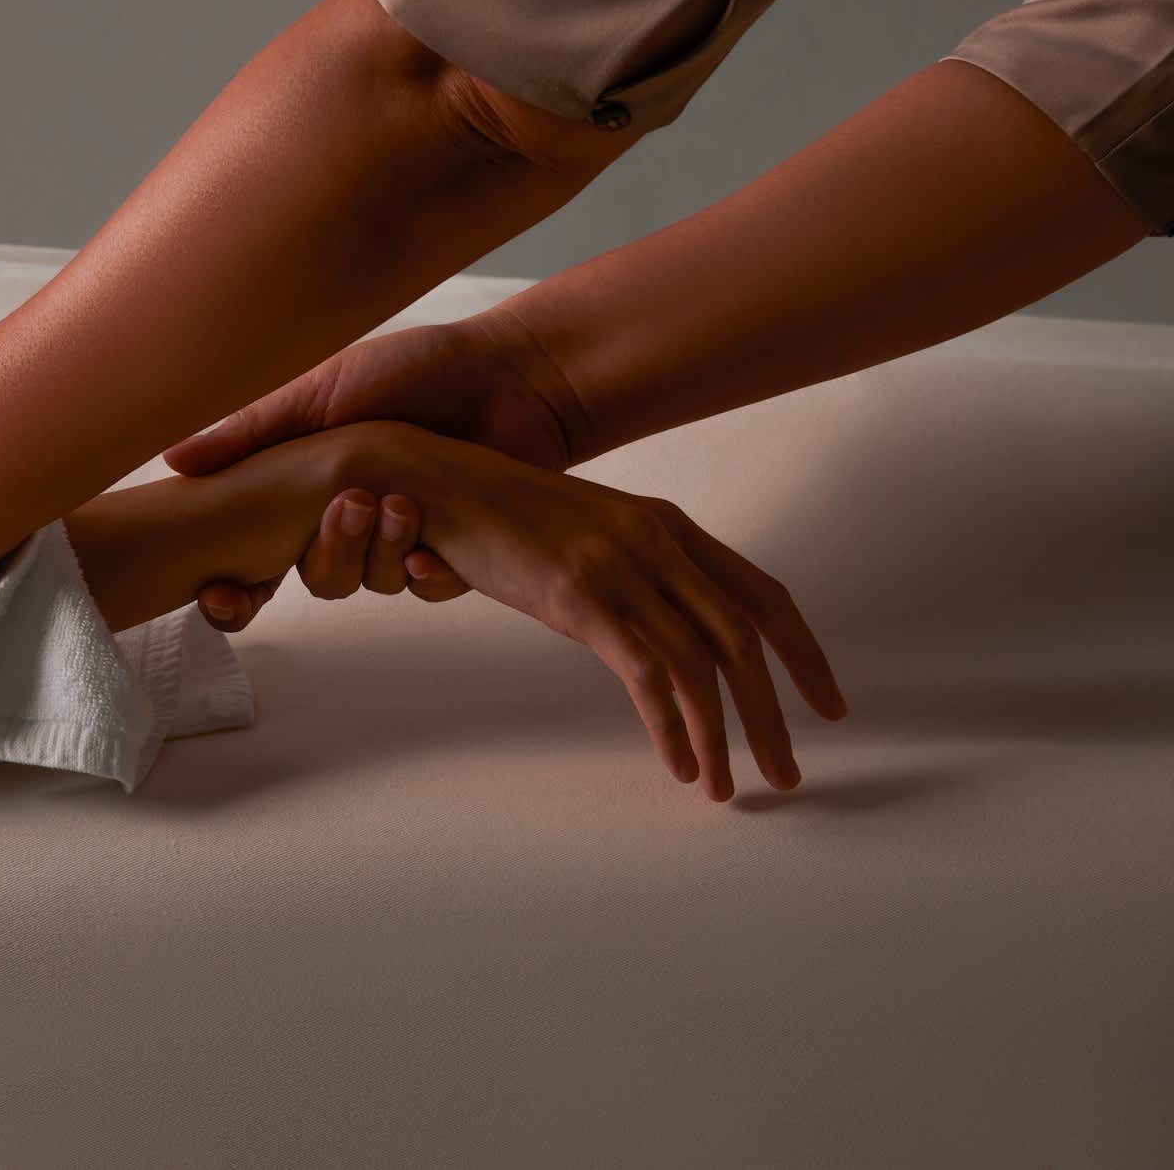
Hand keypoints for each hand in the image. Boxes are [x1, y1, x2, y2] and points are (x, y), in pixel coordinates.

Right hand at [163, 315, 571, 630]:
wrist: (506, 375)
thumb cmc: (412, 370)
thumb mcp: (322, 392)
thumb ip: (252, 432)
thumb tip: (171, 460)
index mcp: (309, 491)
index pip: (256, 562)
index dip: (235, 589)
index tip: (223, 592)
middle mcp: (351, 522)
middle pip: (318, 579)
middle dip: (329, 552)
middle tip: (351, 504)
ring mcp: (403, 539)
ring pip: (374, 587)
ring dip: (382, 555)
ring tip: (404, 504)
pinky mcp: (456, 551)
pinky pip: (431, 589)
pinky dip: (430, 573)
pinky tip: (434, 548)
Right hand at [382, 425, 845, 801]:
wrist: (440, 481)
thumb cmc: (505, 515)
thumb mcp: (592, 533)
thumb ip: (638, 570)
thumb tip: (665, 632)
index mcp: (670, 526)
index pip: (763, 595)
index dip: (804, 654)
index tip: (826, 706)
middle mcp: (658, 542)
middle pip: (743, 639)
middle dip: (773, 714)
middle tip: (787, 771)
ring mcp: (620, 567)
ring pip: (699, 665)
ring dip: (722, 735)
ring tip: (728, 785)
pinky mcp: (578, 597)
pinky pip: (646, 675)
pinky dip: (671, 726)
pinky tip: (680, 762)